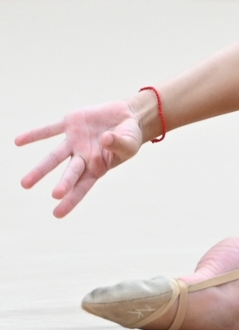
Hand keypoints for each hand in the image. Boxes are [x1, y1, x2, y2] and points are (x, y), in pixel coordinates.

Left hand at [15, 101, 142, 217]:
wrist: (127, 116)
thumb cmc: (130, 137)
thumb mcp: (130, 144)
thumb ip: (118, 144)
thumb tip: (106, 139)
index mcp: (97, 167)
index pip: (82, 186)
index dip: (71, 199)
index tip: (57, 213)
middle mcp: (83, 157)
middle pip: (70, 172)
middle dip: (64, 183)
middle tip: (55, 195)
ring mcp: (75, 141)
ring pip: (55, 156)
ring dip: (41, 169)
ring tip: (25, 184)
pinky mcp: (71, 124)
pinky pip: (51, 130)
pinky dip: (36, 135)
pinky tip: (18, 141)